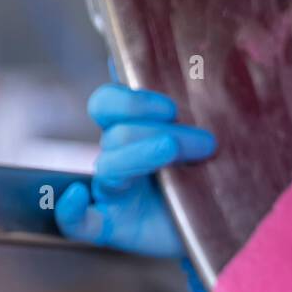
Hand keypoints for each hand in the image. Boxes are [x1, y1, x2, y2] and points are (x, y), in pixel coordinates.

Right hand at [55, 82, 215, 265]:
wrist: (221, 229)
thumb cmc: (209, 182)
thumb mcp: (204, 142)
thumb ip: (190, 107)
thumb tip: (169, 62)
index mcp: (131, 134)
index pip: (108, 104)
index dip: (132, 101)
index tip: (171, 108)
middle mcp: (117, 160)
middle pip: (116, 133)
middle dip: (158, 131)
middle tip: (205, 142)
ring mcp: (111, 195)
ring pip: (108, 166)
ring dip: (143, 155)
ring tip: (179, 153)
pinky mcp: (109, 228)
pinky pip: (76, 222)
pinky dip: (70, 210)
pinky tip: (77, 196)